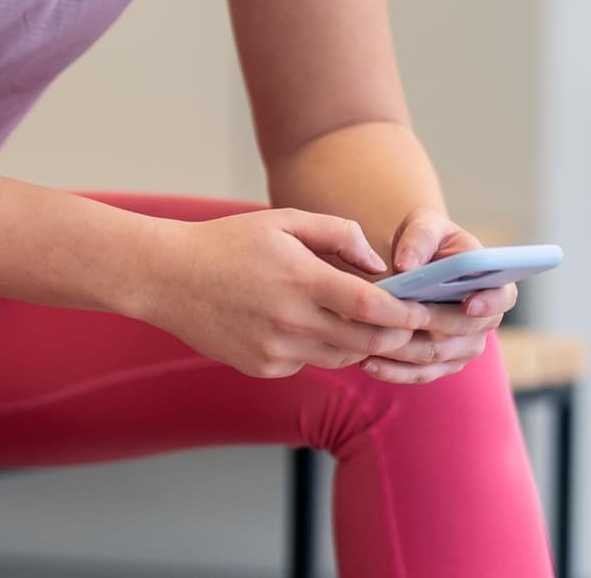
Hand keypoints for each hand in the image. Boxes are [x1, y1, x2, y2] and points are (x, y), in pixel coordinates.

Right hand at [129, 209, 430, 377]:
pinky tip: (308, 325)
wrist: (166, 278)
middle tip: (410, 324)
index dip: (405, 315)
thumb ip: (339, 235)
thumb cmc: (228, 243)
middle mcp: (291, 321)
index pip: (371, 308)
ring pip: (342, 357)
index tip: (424, 312)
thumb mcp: (285, 222)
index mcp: (301, 280)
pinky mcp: (263, 367)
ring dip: (361, 343)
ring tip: (363, 321)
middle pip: (366, 342)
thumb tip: (379, 266)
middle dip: (395, 336)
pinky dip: (321, 348)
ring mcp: (275, 350)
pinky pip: (309, 363)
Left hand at [364, 207, 514, 384]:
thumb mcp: (424, 226)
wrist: (410, 266)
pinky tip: (368, 362)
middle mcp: (484, 321)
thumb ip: (419, 238)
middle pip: (464, 331)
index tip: (469, 303)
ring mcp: (463, 347)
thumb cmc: (425, 241)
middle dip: (433, 324)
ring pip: (438, 356)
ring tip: (372, 343)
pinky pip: (420, 373)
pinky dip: (394, 371)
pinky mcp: (439, 364)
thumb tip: (407, 265)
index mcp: (493, 283)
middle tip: (401, 318)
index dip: (490, 302)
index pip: (504, 296)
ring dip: (406, 351)